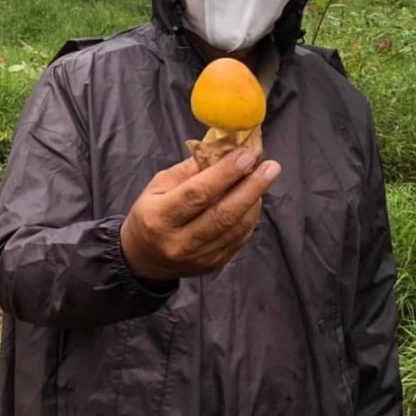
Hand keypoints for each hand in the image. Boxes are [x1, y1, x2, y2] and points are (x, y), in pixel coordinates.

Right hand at [119, 149, 281, 281]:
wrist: (144, 257)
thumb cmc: (151, 213)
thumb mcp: (158, 185)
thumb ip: (189, 170)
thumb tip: (222, 151)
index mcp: (159, 217)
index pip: (197, 194)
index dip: (224, 174)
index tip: (246, 155)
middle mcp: (179, 241)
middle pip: (223, 213)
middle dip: (251, 187)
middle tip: (270, 167)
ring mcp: (199, 256)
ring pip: (236, 227)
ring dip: (254, 200)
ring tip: (264, 178)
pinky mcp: (214, 264)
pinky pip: (239, 238)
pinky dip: (251, 216)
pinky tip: (255, 199)